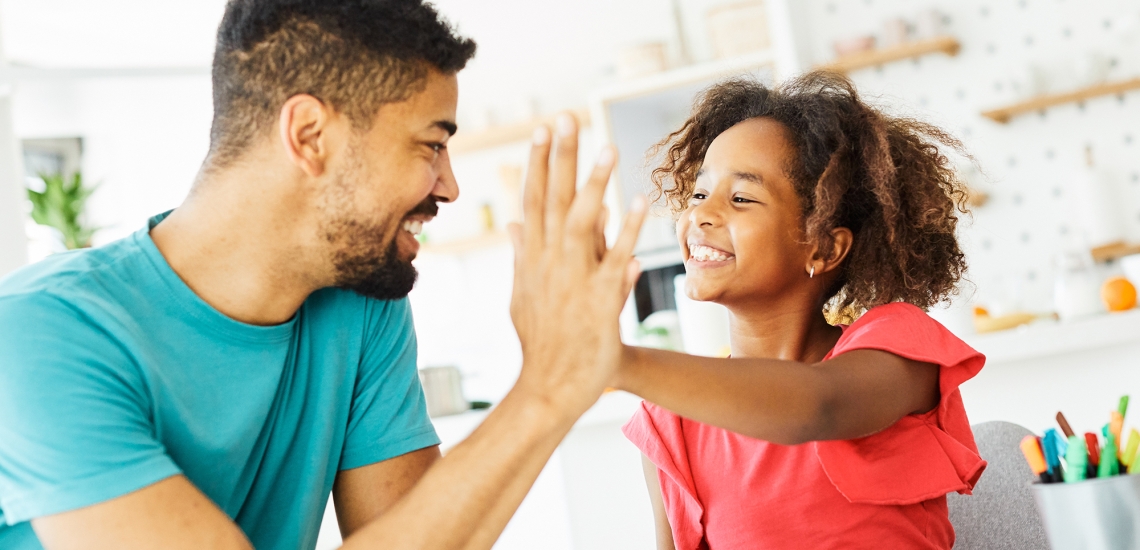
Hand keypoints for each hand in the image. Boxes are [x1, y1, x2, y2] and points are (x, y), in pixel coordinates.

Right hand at [507, 113, 645, 417]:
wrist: (550, 388)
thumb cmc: (541, 343)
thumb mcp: (522, 296)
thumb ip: (520, 256)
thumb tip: (512, 225)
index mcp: (532, 259)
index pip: (534, 200)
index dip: (538, 163)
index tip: (544, 129)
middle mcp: (548, 264)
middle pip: (554, 200)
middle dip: (560, 156)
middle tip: (568, 117)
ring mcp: (572, 281)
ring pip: (582, 223)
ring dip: (594, 184)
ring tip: (608, 148)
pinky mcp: (598, 301)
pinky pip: (616, 260)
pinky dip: (629, 232)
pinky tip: (640, 205)